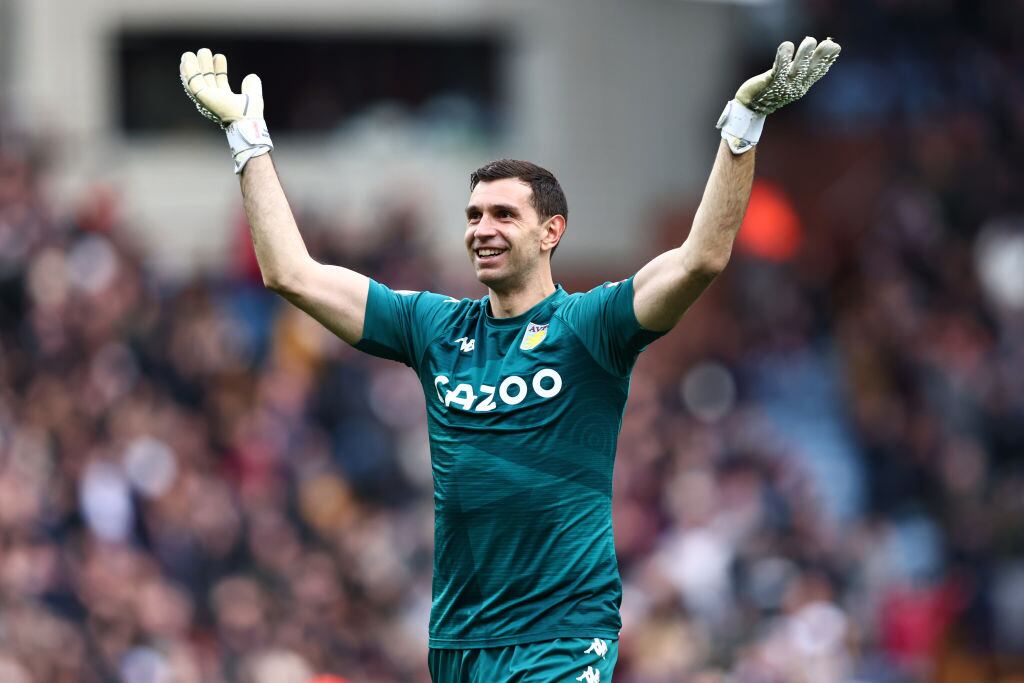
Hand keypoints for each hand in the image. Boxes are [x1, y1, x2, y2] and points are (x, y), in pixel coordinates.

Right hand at [179, 48, 272, 172]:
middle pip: (207, 79)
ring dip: (194, 66)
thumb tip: (252, 76)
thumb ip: (252, 87)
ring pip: (197, 80)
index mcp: (225, 99)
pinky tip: (186, 61)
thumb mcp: (253, 96)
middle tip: (204, 51)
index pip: (219, 81)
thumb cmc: (250, 115)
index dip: (219, 69)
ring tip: (191, 53)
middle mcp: (214, 99)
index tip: (220, 57)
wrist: (245, 122)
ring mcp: (207, 99)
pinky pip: (191, 83)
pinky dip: (188, 72)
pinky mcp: (202, 98)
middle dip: (205, 65)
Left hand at [736, 36, 840, 114]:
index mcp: (802, 85)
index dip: (827, 60)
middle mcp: (795, 87)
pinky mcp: (770, 83)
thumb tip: (815, 49)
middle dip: (819, 57)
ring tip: (810, 41)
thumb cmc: (772, 89)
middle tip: (828, 43)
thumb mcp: (790, 80)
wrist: (751, 106)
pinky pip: (778, 70)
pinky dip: (783, 58)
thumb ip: (802, 67)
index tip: (835, 47)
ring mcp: (783, 86)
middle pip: (809, 71)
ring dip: (804, 55)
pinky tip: (787, 46)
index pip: (818, 72)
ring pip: (796, 70)